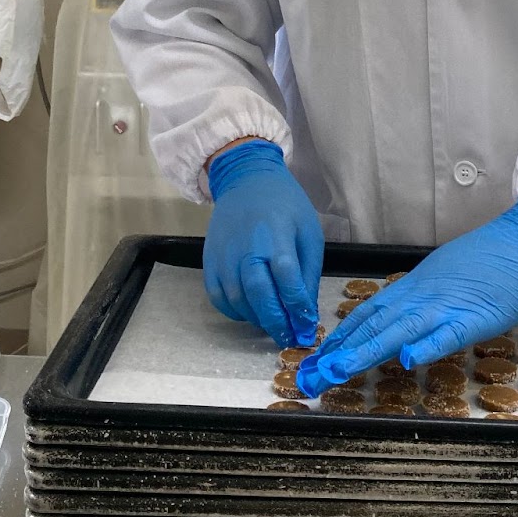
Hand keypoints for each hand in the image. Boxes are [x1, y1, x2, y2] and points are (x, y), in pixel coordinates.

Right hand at [203, 140, 322, 348]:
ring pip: (238, 302)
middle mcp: (246, 249)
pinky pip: (219, 299)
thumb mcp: (308, 232)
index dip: (298, 308)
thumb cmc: (284, 205)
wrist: (245, 180)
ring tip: (273, 323)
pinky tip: (251, 311)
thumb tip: (306, 311)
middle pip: (259, 296)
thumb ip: (307, 272)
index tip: (307, 326)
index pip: (287, 281)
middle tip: (289, 336)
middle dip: (276, 322)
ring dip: (257, 319)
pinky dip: (235, 312)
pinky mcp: (209, 263)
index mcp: (276, 237)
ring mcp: (223, 257)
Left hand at [297, 197, 517, 395]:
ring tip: (338, 370)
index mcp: (415, 289)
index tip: (316, 358)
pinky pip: (450, 332)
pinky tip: (409, 361)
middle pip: (375, 325)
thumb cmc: (493, 260)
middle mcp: (423, 296)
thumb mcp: (447, 277)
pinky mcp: (479, 316)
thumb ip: (422, 300)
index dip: (341, 337)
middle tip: (310, 377)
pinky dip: (429, 346)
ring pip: (401, 330)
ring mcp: (448, 305)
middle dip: (340, 353)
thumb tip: (400, 323)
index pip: (369, 314)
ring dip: (368, 351)